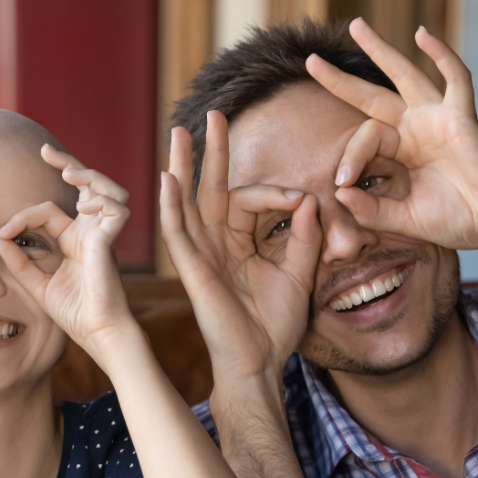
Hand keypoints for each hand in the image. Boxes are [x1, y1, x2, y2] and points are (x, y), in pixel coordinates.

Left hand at [0, 145, 134, 357]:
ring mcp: (103, 236)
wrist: (96, 334)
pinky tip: (84, 206)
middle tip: (46, 151)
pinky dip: (103, 202)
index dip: (23, 216)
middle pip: (86, 186)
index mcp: (74, 240)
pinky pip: (117, 210)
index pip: (49, 210)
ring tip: (69, 173)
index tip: (2, 232)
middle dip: (68, 164)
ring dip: (90, 176)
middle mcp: (90, 233)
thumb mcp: (37, 285)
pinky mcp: (111, 243)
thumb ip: (18, 261)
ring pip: (107, 190)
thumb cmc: (74, 314)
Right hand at [162, 113, 320, 381]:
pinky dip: (171, 206)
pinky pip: (177, 234)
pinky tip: (168, 179)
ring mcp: (200, 256)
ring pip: (186, 202)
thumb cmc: (275, 327)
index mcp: (238, 244)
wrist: (260, 363)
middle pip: (209, 189)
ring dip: (182, 166)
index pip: (249, 200)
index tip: (302, 202)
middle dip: (211, 152)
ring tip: (178, 132)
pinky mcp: (192, 271)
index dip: (276, 193)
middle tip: (211, 115)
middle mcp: (215, 245)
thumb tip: (309, 199)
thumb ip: (304, 236)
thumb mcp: (300, 273)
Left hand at [310, 18, 477, 255]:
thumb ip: (372, 211)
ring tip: (355, 25)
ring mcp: (438, 118)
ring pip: (405, 75)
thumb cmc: (459, 220)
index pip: (364, 139)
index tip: (341, 183)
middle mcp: (416, 129)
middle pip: (372, 95)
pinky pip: (455, 78)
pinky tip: (422, 33)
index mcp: (401, 152)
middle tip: (310, 61)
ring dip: (380, 50)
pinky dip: (441, 55)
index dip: (348, 157)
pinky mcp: (462, 117)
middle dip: (340, 79)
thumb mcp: (405, 220)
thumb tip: (339, 194)